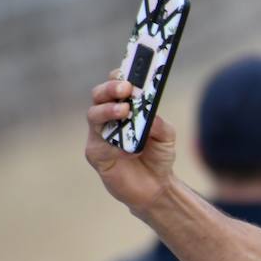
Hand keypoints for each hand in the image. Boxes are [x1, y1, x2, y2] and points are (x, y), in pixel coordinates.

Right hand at [85, 71, 178, 212]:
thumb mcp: (167, 137)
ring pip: (94, 115)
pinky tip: (126, 147)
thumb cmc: (158, 156)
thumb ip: (160, 124)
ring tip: (124, 111)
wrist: (156, 187)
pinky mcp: (96, 154)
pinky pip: (98, 144)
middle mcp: (108, 117)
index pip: (115, 85)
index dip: (118, 77)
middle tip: (125, 89)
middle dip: (110, 89)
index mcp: (124, 107)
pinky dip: (112, 143)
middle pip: (99, 95)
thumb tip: (150, 114)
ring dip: (108, 110)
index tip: (128, 73)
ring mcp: (99, 135)